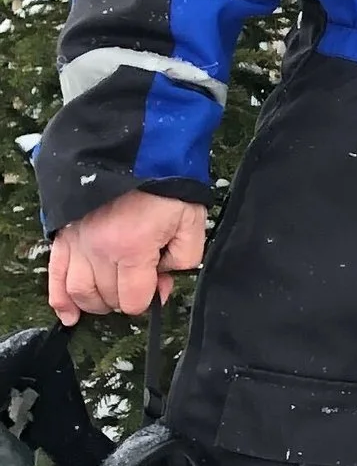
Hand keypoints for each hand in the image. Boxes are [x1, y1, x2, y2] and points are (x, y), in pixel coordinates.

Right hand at [50, 190, 205, 324]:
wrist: (137, 151)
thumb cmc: (166, 185)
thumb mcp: (192, 221)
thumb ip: (185, 258)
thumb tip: (163, 281)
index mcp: (132, 246)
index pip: (133, 300)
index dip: (149, 299)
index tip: (158, 284)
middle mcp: (98, 249)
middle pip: (107, 298)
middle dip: (127, 298)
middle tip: (141, 281)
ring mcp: (77, 242)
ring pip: (79, 292)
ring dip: (96, 303)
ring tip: (112, 296)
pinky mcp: (64, 235)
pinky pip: (55, 275)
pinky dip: (60, 299)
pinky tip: (69, 314)